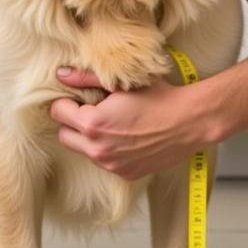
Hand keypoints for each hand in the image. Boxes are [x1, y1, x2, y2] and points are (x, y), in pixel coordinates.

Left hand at [49, 67, 209, 180]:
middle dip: (72, 122)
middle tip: (91, 109)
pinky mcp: (124, 174)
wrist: (189, 122)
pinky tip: (125, 136)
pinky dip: (106, 150)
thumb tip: (61, 74)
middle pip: (63, 135)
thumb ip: (86, 78)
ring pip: (82, 150)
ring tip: (111, 122)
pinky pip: (103, 161)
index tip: (80, 97)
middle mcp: (98, 149)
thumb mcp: (121, 82)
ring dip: (88, 138)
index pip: (58, 113)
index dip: (66, 102)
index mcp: (93, 124)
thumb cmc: (158, 97)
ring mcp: (111, 165)